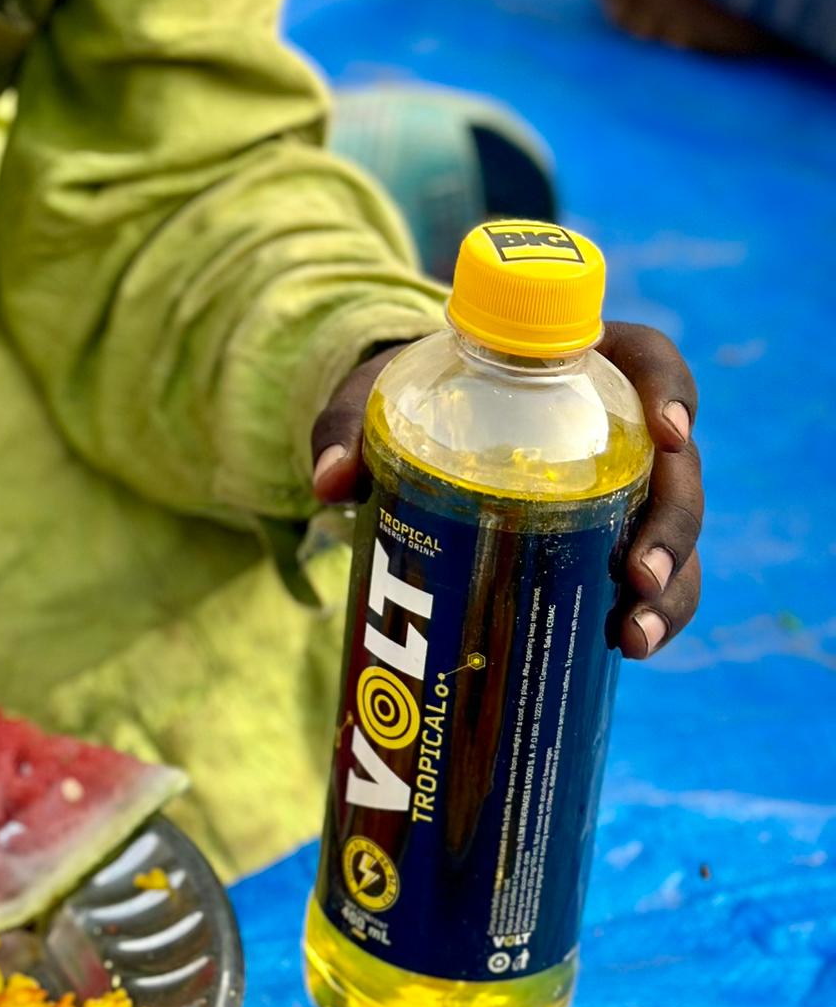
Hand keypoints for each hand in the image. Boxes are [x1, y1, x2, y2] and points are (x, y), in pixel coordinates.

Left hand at [312, 321, 701, 661]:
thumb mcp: (379, 398)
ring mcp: (625, 486)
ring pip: (673, 532)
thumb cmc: (412, 395)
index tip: (669, 431)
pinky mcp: (612, 537)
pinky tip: (626, 647)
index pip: (649, 360)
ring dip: (669, 586)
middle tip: (636, 573)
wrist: (417, 429)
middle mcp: (622, 423)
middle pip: (679, 468)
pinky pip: (652, 575)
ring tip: (632, 635)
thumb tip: (327, 484)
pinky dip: (651, 613)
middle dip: (670, 525)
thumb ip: (350, 425)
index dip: (673, 391)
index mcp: (582, 362)